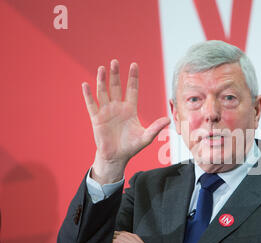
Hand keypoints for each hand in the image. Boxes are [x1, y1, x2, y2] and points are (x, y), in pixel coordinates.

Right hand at [82, 60, 169, 183]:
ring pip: (104, 92)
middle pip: (116, 87)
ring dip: (102, 81)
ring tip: (102, 68)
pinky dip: (88, 95)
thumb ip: (156, 128)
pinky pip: (92, 104)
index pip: (132, 89)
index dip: (133, 77)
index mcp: (130, 109)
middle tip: (115, 62)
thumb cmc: (131, 147)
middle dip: (116, 75)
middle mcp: (118, 107)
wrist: (117, 157)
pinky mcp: (97, 118)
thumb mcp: (146, 137)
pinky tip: (86, 85)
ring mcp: (106, 112)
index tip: (134, 65)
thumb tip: (168, 119)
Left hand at [112, 231, 154, 242]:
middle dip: (118, 235)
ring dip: (113, 237)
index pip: (133, 239)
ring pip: (121, 236)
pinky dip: (110, 241)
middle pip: (126, 234)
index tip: (118, 240)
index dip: (125, 238)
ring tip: (106, 239)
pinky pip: (116, 241)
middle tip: (110, 237)